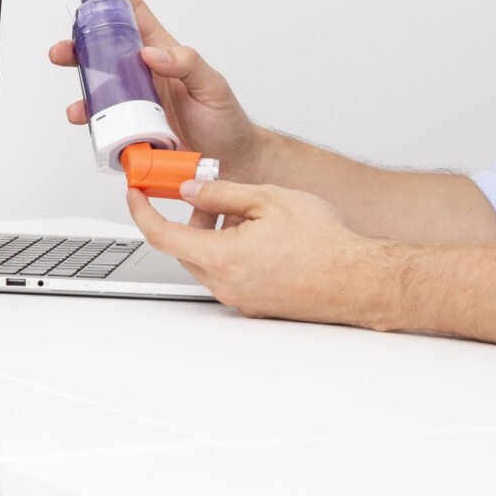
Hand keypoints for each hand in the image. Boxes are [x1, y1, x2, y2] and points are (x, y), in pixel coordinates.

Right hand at [46, 0, 261, 172]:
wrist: (232, 161)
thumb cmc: (225, 120)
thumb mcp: (212, 85)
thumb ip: (186, 64)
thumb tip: (151, 53)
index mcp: (163, 53)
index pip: (135, 15)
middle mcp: (144, 74)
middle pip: (104, 49)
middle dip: (79, 43)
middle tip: (64, 47)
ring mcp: (136, 102)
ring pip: (99, 86)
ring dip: (80, 86)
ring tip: (75, 97)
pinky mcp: (132, 129)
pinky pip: (105, 122)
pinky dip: (91, 121)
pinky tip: (88, 121)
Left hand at [125, 179, 385, 326]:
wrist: (360, 280)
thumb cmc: (324, 243)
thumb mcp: (268, 199)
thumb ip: (222, 192)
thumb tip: (191, 188)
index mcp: (221, 257)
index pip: (161, 235)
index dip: (141, 212)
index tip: (136, 195)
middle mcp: (225, 284)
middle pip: (186, 249)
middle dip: (191, 220)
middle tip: (209, 195)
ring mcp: (241, 299)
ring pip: (209, 263)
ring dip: (214, 237)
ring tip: (246, 214)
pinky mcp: (257, 306)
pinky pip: (231, 277)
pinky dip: (233, 254)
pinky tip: (260, 237)